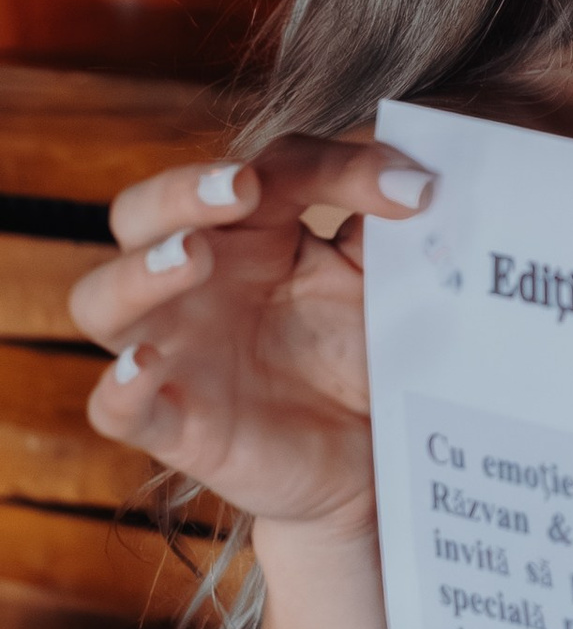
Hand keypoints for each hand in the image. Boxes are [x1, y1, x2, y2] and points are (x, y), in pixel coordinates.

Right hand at [68, 138, 433, 538]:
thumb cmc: (360, 352)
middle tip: (242, 186)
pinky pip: (114, 407)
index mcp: (245, 234)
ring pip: (101, 301)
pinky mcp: (176, 427)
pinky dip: (119, 385)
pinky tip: (146, 365)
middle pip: (140, 214)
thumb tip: (415, 174)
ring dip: (139, 272)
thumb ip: (385, 223)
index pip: (260, 173)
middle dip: (180, 191)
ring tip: (193, 256)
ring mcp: (173, 353)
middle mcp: (192, 283)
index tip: (406, 188)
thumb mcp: (378, 279)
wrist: (372, 458)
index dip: (329, 169)